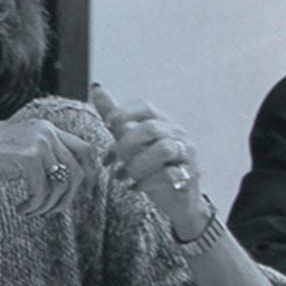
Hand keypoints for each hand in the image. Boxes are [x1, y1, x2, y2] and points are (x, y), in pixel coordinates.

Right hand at [0, 118, 99, 226]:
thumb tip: (69, 174)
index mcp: (44, 127)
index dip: (91, 173)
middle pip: (78, 169)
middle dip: (69, 196)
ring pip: (63, 183)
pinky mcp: (27, 157)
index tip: (86, 193)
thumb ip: (42, 156)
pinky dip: (35, 205)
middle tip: (52, 212)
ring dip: (49, 204)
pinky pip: (44, 190)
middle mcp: (44, 130)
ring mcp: (37, 141)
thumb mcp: (17, 153)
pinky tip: (21, 209)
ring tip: (32, 212)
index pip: (84, 149)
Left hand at [91, 85, 210, 236]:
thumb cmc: (150, 165)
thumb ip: (116, 117)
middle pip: (151, 128)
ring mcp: (186, 154)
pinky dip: (147, 182)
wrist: (176, 197)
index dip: (123, 113)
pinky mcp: (189, 175)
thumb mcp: (130, 140)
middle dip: (127, 143)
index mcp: (162, 122)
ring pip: (163, 149)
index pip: (145, 107)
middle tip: (113, 160)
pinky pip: (169, 175)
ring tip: (125, 176)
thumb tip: (96, 88)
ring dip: (137, 164)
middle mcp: (177, 134)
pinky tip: (135, 188)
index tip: (107, 125)